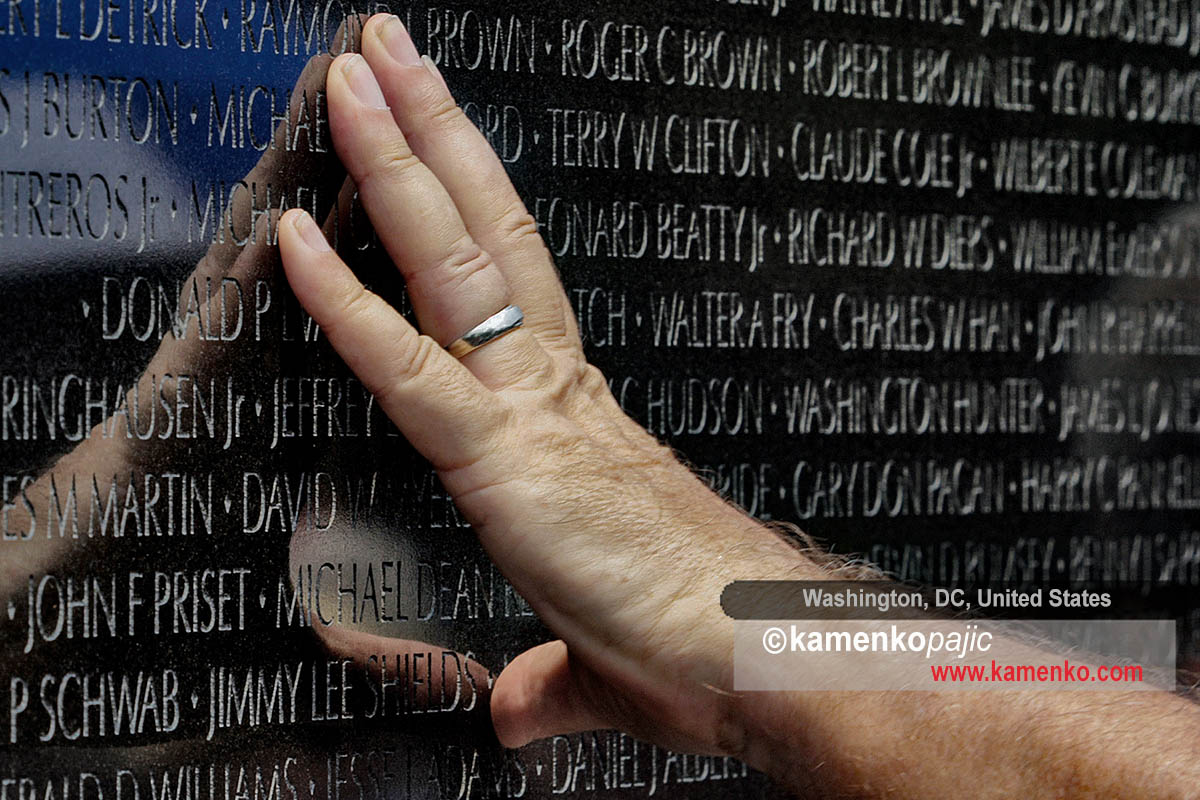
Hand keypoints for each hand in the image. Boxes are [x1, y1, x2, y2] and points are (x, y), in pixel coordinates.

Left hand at [276, 13, 801, 756]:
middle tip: (386, 49)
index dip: (462, 205)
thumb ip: (544, 678)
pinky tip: (293, 239)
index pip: (505, 284)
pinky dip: (346, 303)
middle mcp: (553, 391)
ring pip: (453, 263)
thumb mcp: (600, 660)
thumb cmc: (701, 642)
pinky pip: (410, 368)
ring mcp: (530, 413)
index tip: (428, 140)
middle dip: (430, 134)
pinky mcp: (506, 460)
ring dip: (396, 163)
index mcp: (572, 416)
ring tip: (355, 74)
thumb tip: (514, 712)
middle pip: (483, 233)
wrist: (762, 655)